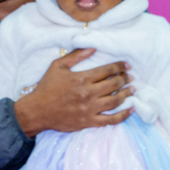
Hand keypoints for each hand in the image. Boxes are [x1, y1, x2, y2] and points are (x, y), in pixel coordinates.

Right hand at [14, 49, 133, 136]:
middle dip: (125, 79)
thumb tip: (93, 48)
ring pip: (115, 101)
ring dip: (127, 94)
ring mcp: (89, 109)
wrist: (37, 110)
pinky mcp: (89, 121)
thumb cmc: (46, 87)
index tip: (127, 65)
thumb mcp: (57, 66)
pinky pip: (111, 120)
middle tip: (130, 77)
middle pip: (114, 84)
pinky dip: (123, 115)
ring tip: (132, 90)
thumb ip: (75, 56)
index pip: (107, 70)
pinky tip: (131, 110)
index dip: (120, 66)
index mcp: (82, 78)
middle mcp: (88, 94)